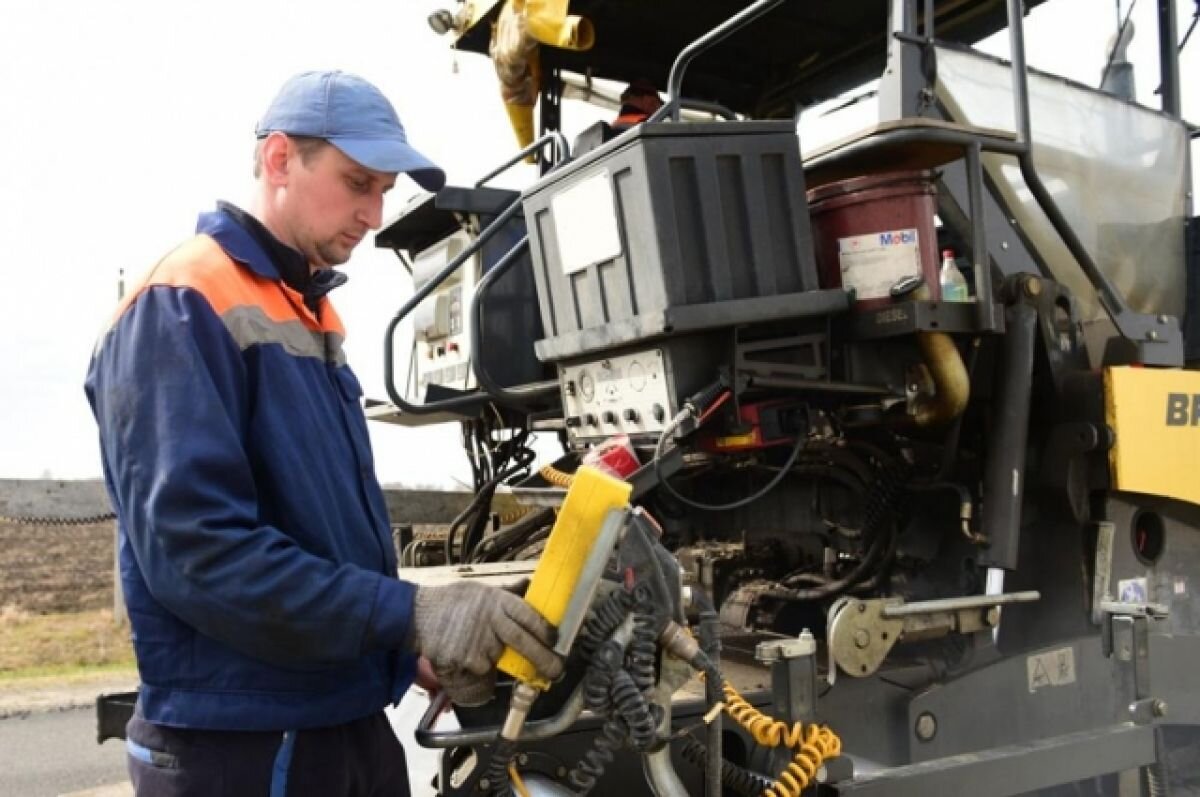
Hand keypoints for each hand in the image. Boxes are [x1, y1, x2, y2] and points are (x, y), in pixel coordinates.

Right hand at [411, 581, 562, 705]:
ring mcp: (479, 640)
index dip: (545, 630)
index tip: (555, 640)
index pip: (529, 615)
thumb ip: (506, 593)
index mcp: (497, 601)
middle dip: (544, 659)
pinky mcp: (466, 658)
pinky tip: (464, 650)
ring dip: (493, 657)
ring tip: (476, 643)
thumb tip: (528, 584)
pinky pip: (481, 669)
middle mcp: (491, 620)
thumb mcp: (481, 591)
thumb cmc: (451, 602)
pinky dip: (477, 665)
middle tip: (556, 671)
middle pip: (524, 642)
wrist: (418, 614)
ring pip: (498, 658)